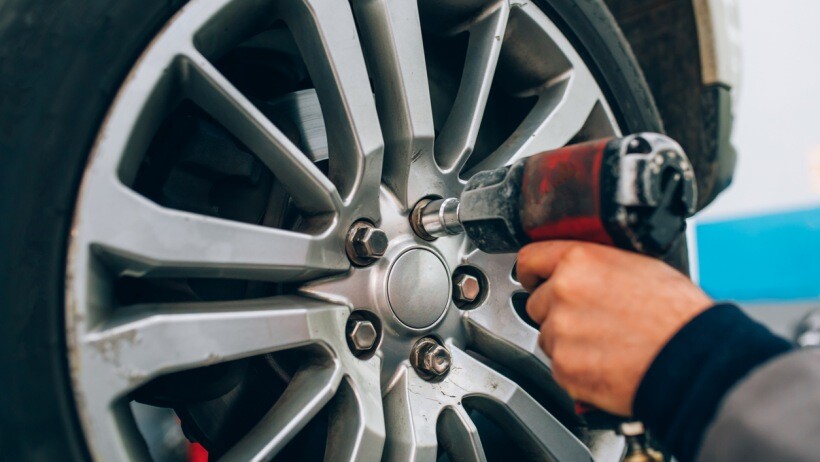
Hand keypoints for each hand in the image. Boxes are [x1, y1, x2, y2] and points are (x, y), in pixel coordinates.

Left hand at [517, 241, 712, 415]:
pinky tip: (606, 361)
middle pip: (538, 302)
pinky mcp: (564, 368)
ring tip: (606, 342)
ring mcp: (560, 332)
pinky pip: (559, 365)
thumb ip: (598, 264)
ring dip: (568, 340)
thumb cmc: (677, 315)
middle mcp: (562, 293)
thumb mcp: (639, 264)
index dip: (533, 272)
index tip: (535, 279)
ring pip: (548, 336)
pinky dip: (577, 367)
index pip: (529, 259)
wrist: (693, 359)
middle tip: (592, 320)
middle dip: (558, 311)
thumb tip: (583, 268)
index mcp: (579, 261)